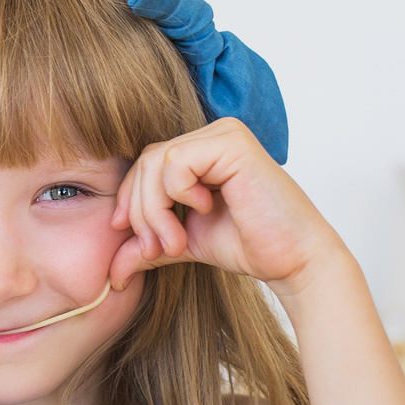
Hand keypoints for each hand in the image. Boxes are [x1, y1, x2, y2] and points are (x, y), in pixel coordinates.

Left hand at [109, 118, 343, 295]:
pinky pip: (177, 161)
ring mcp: (224, 134)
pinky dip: (179, 193)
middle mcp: (213, 135)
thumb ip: (148, 245)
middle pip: (145, 163)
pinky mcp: (233, 143)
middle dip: (141, 212)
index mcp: (202, 151)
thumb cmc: (250, 245)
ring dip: (156, 211)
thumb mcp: (184, 243)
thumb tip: (111, 270)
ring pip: (156, 162)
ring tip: (176, 243)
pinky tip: (205, 208)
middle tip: (158, 249)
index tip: (133, 240)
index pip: (144, 165)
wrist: (292, 260)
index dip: (129, 201)